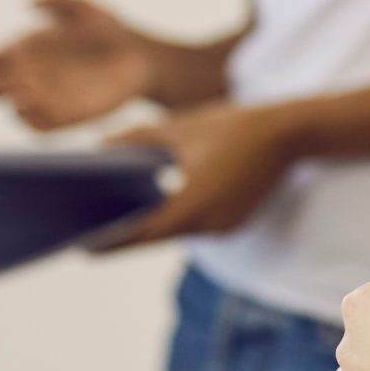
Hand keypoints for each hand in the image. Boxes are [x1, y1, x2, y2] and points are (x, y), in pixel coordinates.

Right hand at [0, 0, 155, 129]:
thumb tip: (29, 2)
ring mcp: (46, 98)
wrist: (142, 59)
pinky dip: (28, 119)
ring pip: (11, 105)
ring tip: (4, 90)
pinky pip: (37, 125)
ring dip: (5, 100)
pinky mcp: (65, 117)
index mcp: (28, 48)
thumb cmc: (110, 30)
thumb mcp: (85, 8)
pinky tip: (26, 106)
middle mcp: (31, 75)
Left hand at [96, 100, 306, 246]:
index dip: (109, 242)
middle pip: (156, 236)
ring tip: (116, 212)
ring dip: (151, 224)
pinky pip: (196, 225)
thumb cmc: (232, 125)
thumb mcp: (179, 127)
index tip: (80, 245)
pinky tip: (159, 203)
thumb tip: (98, 148)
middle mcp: (208, 224)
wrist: (289, 132)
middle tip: (88, 226)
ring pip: (177, 231)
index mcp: (191, 204)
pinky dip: (176, 218)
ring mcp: (223, 227)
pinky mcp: (234, 222)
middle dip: (126, 231)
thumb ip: (136, 139)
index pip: (140, 234)